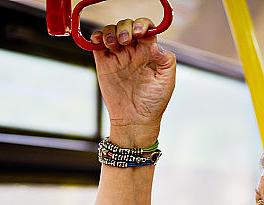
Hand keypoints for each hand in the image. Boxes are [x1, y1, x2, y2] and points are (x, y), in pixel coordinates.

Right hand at [90, 18, 176, 146]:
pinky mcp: (104, 64)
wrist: (135, 121)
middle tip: (125, 40)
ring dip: (111, 31)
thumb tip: (155, 44)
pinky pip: (98, 45)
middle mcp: (133, 52)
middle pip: (127, 26)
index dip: (142, 24)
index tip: (139, 33)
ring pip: (112, 31)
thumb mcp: (166, 82)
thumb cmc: (153, 104)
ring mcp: (118, 57)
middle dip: (125, 27)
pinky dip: (96, 37)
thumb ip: (166, 61)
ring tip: (113, 43)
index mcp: (149, 53)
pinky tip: (99, 40)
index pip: (146, 29)